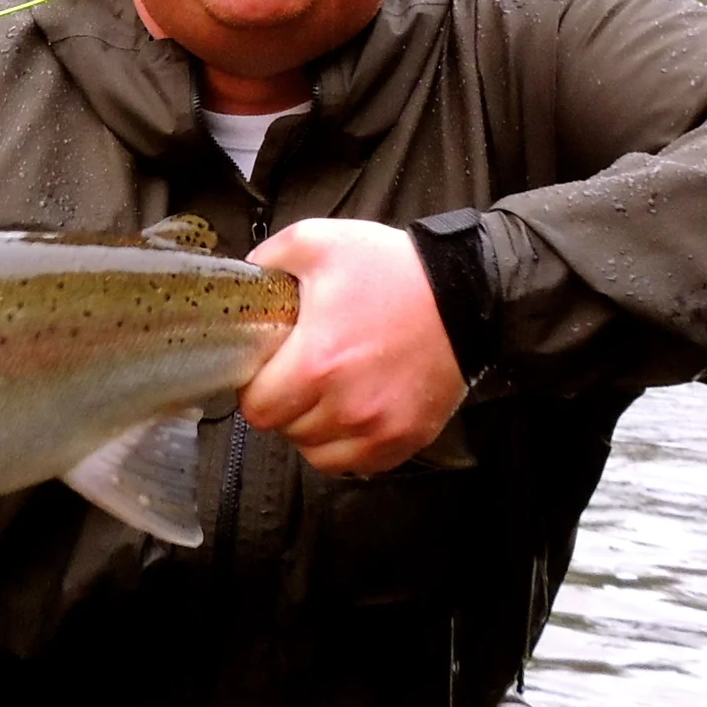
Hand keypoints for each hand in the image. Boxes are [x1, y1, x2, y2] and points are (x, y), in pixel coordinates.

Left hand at [241, 219, 467, 476]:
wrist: (465, 291)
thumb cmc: (389, 268)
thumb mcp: (317, 242)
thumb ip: (266, 260)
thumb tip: (241, 285)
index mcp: (316, 362)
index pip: (257, 407)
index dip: (255, 387)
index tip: (268, 368)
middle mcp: (347, 405)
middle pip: (285, 431)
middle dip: (283, 404)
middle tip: (298, 374)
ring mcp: (380, 428)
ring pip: (317, 452)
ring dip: (312, 427)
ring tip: (326, 392)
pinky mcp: (406, 439)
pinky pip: (355, 464)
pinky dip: (345, 446)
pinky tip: (349, 413)